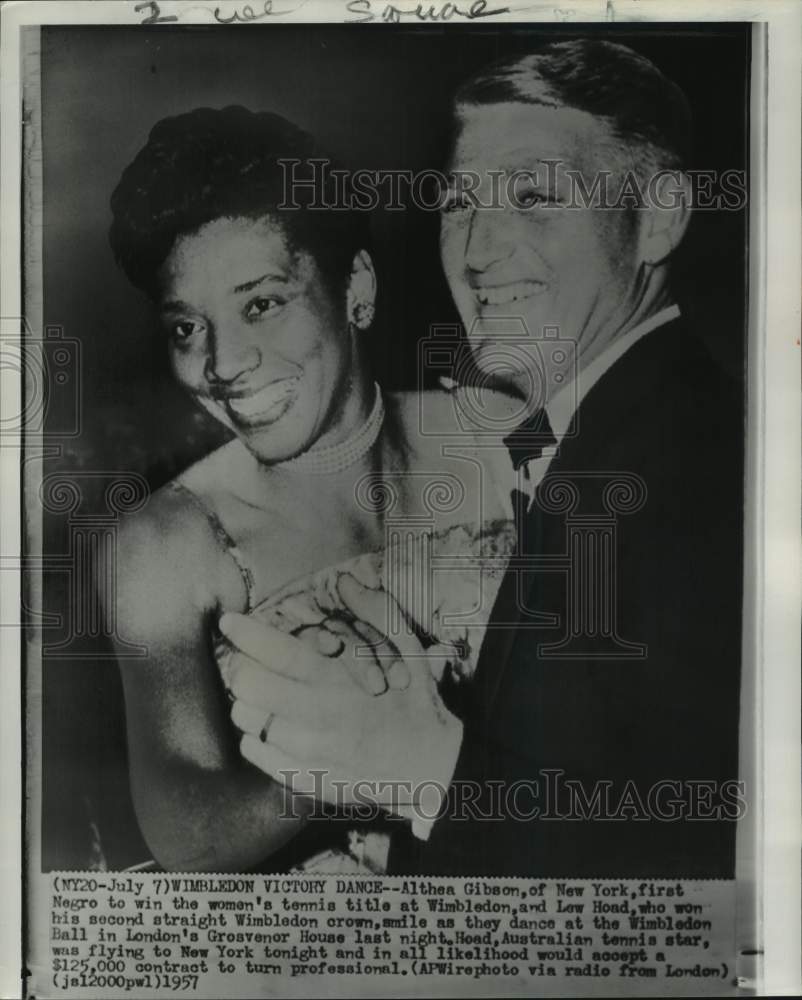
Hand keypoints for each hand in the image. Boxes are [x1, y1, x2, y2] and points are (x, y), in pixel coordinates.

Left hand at [219, 584, 462, 829]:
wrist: (433, 768)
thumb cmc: (415, 702)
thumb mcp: (409, 650)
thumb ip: (378, 611)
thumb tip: (346, 582)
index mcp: (340, 681)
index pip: (278, 652)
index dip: (247, 634)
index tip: (229, 621)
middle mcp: (319, 717)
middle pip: (250, 687)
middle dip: (241, 667)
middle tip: (249, 662)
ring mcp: (309, 753)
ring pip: (248, 721)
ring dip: (248, 702)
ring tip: (264, 694)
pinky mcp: (305, 779)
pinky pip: (256, 754)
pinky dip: (254, 736)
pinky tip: (273, 726)